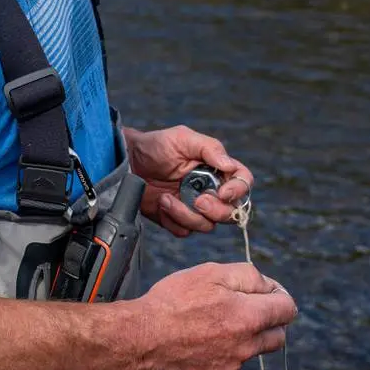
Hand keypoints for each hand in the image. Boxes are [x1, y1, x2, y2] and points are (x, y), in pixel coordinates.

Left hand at [125, 125, 253, 236]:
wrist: (127, 162)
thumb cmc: (156, 145)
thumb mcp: (183, 138)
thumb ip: (209, 148)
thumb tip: (230, 165)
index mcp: (216, 170)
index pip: (243, 182)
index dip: (239, 191)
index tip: (223, 192)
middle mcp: (210, 190)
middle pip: (231, 212)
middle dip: (215, 210)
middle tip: (198, 200)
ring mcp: (194, 207)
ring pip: (208, 225)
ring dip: (188, 215)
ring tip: (167, 199)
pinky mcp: (176, 219)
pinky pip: (185, 231)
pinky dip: (174, 221)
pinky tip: (161, 204)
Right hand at [129, 262, 295, 369]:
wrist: (140, 338)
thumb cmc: (173, 301)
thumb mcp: (211, 272)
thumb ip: (248, 276)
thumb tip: (268, 285)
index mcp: (249, 318)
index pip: (288, 309)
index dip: (280, 296)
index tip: (268, 292)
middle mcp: (246, 347)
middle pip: (278, 336)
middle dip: (269, 320)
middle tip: (247, 306)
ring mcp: (231, 367)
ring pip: (252, 351)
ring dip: (245, 336)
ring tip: (214, 321)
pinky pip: (231, 365)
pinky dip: (224, 352)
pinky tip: (201, 339)